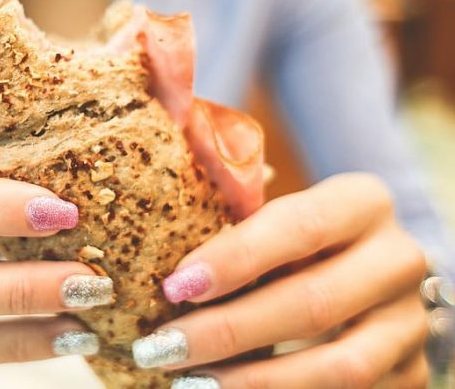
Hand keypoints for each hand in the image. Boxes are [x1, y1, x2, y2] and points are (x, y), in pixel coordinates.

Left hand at [131, 173, 428, 387]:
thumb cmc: (297, 238)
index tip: (175, 287)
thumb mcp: (275, 216)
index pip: (299, 226)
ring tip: (190, 383)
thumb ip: (234, 221)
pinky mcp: (411, 371)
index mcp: (362, 202)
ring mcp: (409, 322)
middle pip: (313, 303)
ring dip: (255, 382)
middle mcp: (397, 259)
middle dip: (228, 331)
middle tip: (161, 348)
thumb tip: (165, 262)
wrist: (367, 273)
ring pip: (339, 366)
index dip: (235, 258)